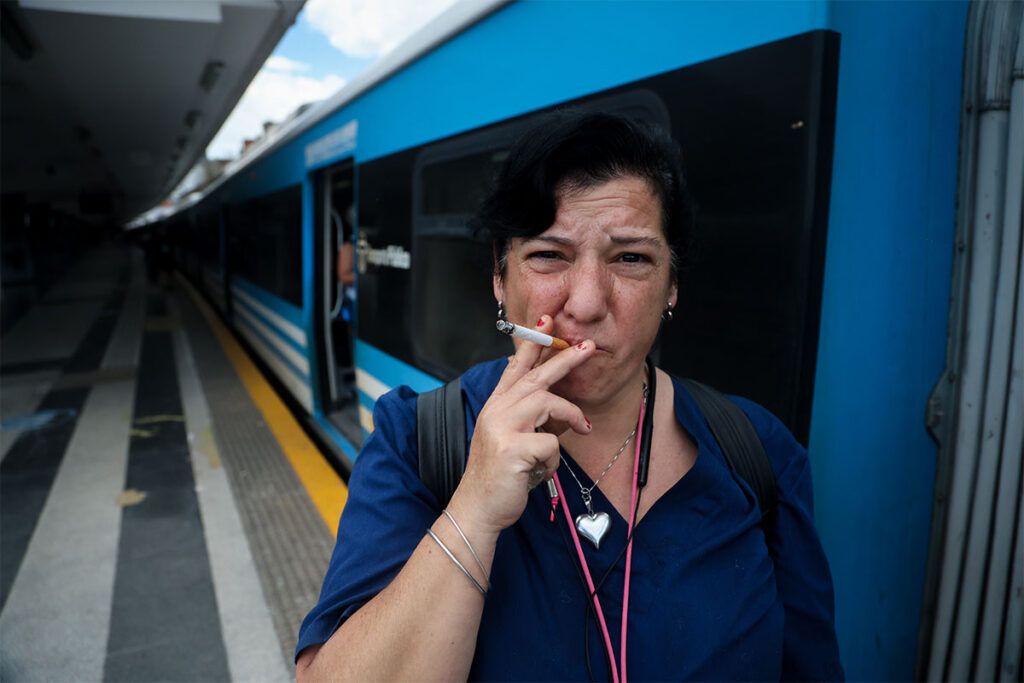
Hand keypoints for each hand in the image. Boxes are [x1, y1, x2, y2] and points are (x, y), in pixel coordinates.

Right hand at [447, 315, 593, 534]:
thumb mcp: (511, 439)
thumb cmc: (500, 476)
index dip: (532, 343)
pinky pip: (551, 443)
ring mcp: (501, 428)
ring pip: (547, 402)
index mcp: (496, 406)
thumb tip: (559, 406)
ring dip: (570, 415)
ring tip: (584, 427)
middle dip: (565, 358)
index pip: (515, 366)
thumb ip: (529, 418)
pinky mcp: (512, 449)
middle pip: (536, 376)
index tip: (546, 321)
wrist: (478, 509)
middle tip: (589, 346)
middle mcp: (496, 411)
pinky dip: (554, 459)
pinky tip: (541, 471)